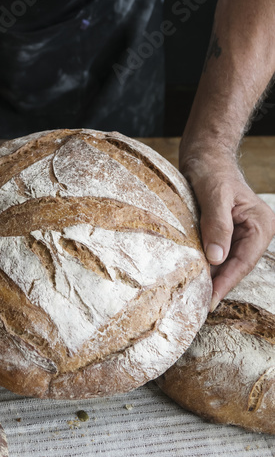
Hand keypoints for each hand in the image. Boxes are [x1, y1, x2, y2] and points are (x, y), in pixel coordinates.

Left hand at [180, 151, 274, 309]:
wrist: (204, 152)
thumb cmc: (211, 167)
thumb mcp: (213, 193)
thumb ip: (217, 224)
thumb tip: (217, 258)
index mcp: (261, 224)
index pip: (243, 261)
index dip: (226, 282)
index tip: (210, 300)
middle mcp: (256, 231)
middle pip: (237, 265)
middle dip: (219, 284)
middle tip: (198, 304)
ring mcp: (242, 232)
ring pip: (228, 262)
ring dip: (213, 277)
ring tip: (195, 296)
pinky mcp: (227, 230)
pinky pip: (219, 252)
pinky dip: (208, 264)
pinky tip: (195, 275)